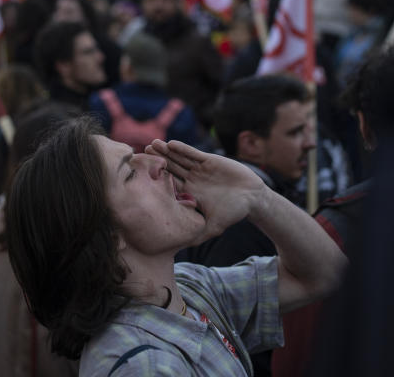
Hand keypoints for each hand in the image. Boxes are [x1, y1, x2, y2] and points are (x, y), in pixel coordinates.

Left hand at [145, 139, 267, 240]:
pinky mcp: (209, 160)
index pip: (169, 184)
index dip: (156, 179)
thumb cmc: (233, 212)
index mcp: (190, 193)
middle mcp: (193, 179)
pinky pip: (193, 154)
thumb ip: (197, 236)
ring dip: (166, 152)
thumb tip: (180, 250)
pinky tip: (171, 144)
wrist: (252, 198)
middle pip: (171, 168)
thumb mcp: (213, 227)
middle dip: (157, 161)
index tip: (141, 176)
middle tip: (141, 154)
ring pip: (179, 159)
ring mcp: (200, 169)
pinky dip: (183, 149)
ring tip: (152, 144)